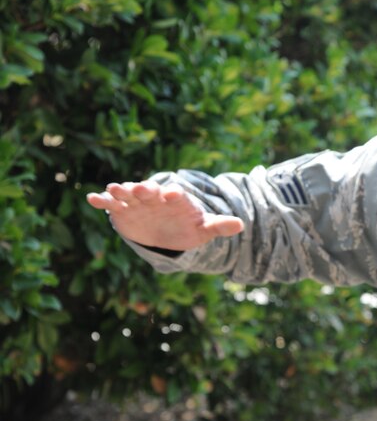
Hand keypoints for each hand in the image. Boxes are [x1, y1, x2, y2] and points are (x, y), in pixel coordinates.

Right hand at [86, 180, 243, 250]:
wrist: (168, 231)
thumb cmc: (188, 227)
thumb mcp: (204, 229)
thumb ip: (219, 226)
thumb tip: (241, 225)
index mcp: (176, 199)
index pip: (177, 194)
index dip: (176, 194)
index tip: (175, 195)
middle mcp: (155, 197)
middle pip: (150, 191)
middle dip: (146, 189)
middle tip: (142, 188)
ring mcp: (137, 202)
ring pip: (128, 193)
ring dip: (121, 190)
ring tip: (113, 188)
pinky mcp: (122, 210)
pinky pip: (110, 204)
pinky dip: (101, 200)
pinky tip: (91, 198)